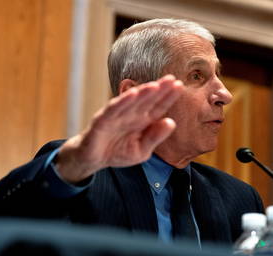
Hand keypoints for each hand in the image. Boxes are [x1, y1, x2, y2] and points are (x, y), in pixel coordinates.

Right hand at [56, 75, 183, 182]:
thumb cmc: (118, 152)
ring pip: (131, 102)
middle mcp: (130, 114)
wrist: (93, 160)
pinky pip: (112, 110)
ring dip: (142, 93)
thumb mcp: (141, 150)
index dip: (168, 96)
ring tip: (155, 85)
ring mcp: (116, 116)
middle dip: (158, 89)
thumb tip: (171, 122)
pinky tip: (132, 94)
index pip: (158, 106)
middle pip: (146, 100)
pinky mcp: (101, 121)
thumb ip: (155, 137)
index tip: (179, 86)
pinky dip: (122, 102)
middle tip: (171, 78)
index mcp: (142, 120)